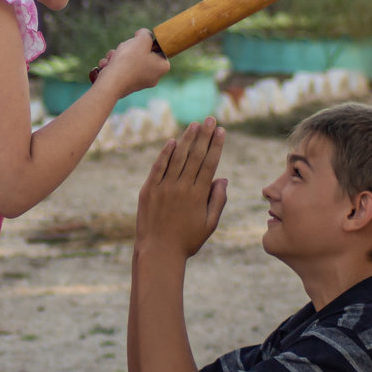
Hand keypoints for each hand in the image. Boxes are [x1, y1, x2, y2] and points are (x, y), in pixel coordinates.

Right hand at [94, 29, 169, 97]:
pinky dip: (112, 65)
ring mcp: (140, 82)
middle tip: (123, 50)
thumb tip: (142, 35)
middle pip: (141, 54)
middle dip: (127, 49)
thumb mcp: (141, 39)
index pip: (157, 48)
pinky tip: (107, 66)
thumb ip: (145, 33)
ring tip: (113, 58)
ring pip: (128, 61)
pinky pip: (121, 70)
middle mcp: (154, 76)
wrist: (110, 83)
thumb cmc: (128, 60)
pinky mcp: (127, 85)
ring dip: (117, 56)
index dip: (145, 42)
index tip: (137, 43)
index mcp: (162, 67)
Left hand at [136, 117, 227, 259]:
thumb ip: (218, 200)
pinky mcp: (148, 190)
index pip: (209, 163)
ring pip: (177, 157)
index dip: (216, 145)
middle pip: (195, 155)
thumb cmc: (187, 241)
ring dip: (187, 139)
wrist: (158, 252)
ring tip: (195, 125)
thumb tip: (223, 178)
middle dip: (204, 135)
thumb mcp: (210, 224)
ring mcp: (164, 187)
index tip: (221, 130)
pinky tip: (172, 141)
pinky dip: (165, 153)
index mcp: (198, 195)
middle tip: (210, 119)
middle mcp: (181, 187)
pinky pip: (158, 167)